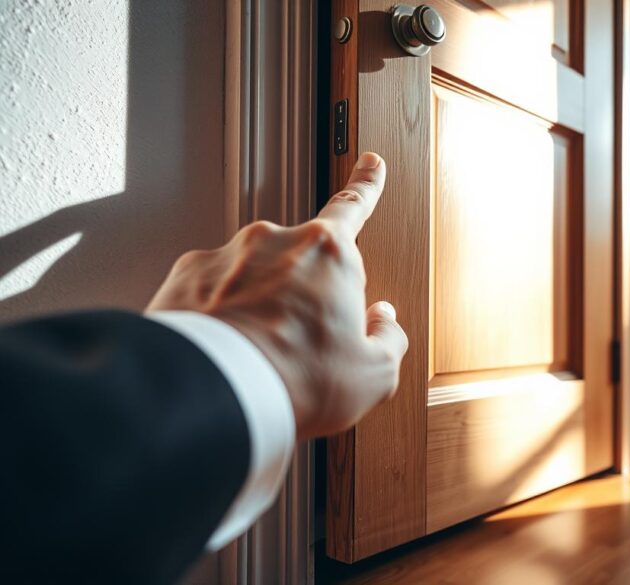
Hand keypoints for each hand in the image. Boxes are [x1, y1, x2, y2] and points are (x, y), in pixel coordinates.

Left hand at [147, 152, 407, 439]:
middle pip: (302, 262)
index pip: (354, 206)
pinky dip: (220, 321)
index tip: (370, 164)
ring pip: (254, 281)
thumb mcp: (373, 374)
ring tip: (261, 362)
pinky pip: (212, 296)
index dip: (367, 185)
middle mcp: (275, 241)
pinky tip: (228, 355)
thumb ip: (388, 339)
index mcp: (329, 252)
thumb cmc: (296, 380)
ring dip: (260, 311)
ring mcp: (226, 256)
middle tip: (306, 347)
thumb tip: (384, 322)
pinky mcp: (185, 280)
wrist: (213, 393)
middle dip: (305, 297)